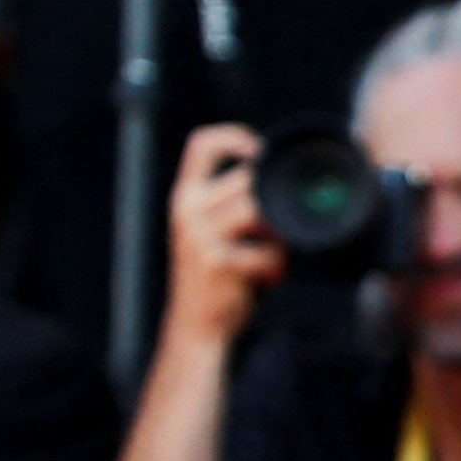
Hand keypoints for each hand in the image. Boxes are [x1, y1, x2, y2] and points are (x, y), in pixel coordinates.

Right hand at [163, 123, 281, 351]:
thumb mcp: (206, 230)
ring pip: (261, 212)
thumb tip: (275, 181)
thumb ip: (228, 203)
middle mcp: (186, 210)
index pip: (202, 144)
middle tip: (277, 232)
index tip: (261, 151)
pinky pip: (269, 252)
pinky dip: (277, 267)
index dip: (236, 136)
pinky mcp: (219, 263)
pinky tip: (267, 279)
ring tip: (272, 255)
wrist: (195, 324)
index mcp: (183, 196)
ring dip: (278, 235)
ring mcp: (201, 236)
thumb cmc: (212, 274)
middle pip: (246, 179)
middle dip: (273, 202)